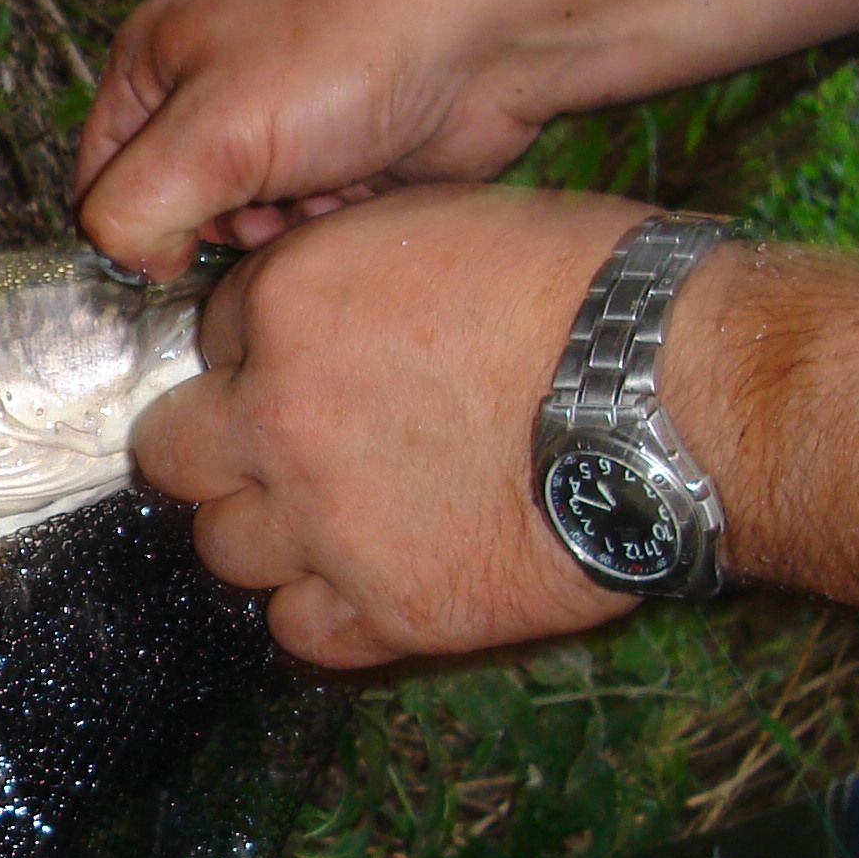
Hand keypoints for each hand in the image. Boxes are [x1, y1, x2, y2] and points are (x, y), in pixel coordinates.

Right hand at [74, 0, 559, 276]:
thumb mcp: (212, 134)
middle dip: (219, 228)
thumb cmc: (347, 55)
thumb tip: (128, 258)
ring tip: (319, 193)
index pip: (97, 181)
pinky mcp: (331, 154)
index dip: (134, 227)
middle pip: (170, 210)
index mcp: (151, 60)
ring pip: (238, 226)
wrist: (489, 35)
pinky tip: (358, 191)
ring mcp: (272, 121)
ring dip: (276, 231)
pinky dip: (322, 223)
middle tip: (266, 209)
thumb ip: (134, 208)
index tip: (186, 245)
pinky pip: (298, 224)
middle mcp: (204, 89)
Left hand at [143, 186, 651, 668]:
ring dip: (269, 534)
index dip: (259, 353)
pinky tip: (375, 580)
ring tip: (344, 517)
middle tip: (282, 449)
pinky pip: (297, 630)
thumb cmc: (594, 293)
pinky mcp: (383, 610)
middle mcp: (277, 415)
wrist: (685, 400)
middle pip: (173, 453)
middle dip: (217, 448)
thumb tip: (321, 313)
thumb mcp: (445, 227)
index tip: (307, 365)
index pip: (213, 338)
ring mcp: (322, 523)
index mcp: (287, 303)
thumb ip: (351, 274)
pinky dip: (325, 611)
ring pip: (224, 547)